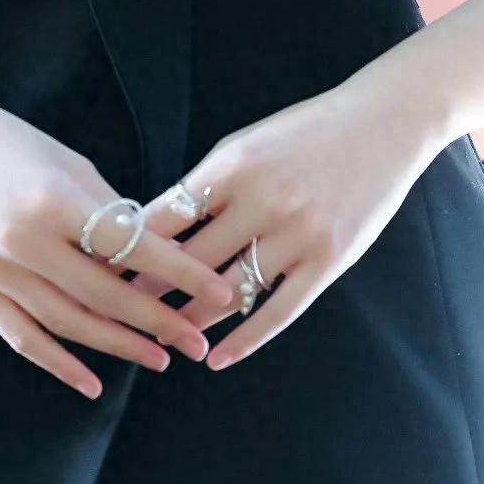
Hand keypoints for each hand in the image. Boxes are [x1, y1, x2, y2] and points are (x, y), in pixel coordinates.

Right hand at [0, 88, 237, 399]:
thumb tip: (155, 256)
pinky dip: (59, 364)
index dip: (182, 274)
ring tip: (161, 358)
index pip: (132, 247)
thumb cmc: (8, 141)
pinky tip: (92, 383)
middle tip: (198, 342)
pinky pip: (24, 338)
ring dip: (119, 347)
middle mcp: (24, 240)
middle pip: (105, 295)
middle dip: (159, 321)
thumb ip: (109, 211)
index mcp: (55, 200)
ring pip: (69, 324)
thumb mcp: (68, 163)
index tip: (223, 293)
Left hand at [129, 63, 441, 370]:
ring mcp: (298, 233)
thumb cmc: (305, 131)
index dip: (129, 246)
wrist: (383, 124)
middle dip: (149, 290)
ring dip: (190, 319)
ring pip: (230, 292)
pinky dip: (246, 340)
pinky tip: (219, 358)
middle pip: (191, 260)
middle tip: (117, 313)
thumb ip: (209, 183)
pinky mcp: (329, 260)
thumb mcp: (248, 142)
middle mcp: (263, 199)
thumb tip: (159, 227)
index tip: (100, 269)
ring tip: (162, 337)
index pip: (167, 215)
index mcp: (234, 164)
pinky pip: (280, 311)